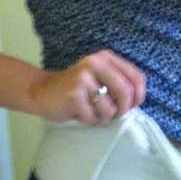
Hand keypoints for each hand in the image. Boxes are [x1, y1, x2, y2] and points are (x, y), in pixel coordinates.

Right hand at [26, 50, 145, 124]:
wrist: (41, 92)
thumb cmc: (78, 91)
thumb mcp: (102, 80)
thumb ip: (121, 84)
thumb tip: (138, 99)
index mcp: (106, 58)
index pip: (137, 77)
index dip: (139, 96)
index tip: (132, 106)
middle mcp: (95, 63)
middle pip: (126, 92)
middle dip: (123, 110)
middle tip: (113, 114)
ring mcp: (83, 77)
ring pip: (110, 109)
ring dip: (103, 118)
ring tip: (91, 111)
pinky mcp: (73, 93)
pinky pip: (93, 117)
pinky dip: (89, 120)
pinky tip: (78, 112)